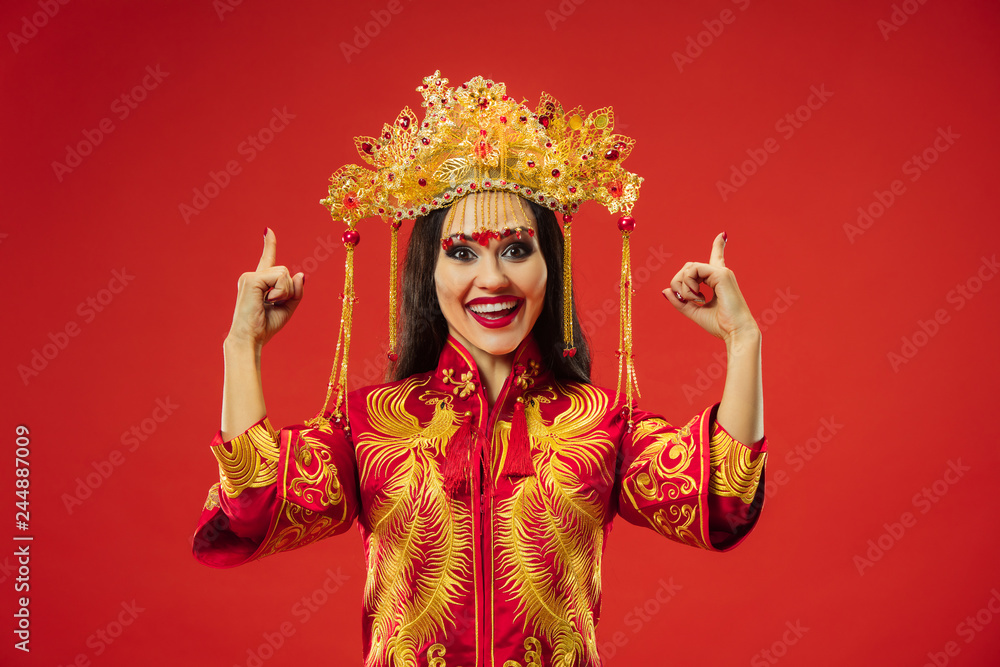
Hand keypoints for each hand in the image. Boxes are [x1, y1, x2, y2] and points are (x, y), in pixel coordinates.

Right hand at [226, 228, 304, 348]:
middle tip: (274, 305)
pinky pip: (280, 278)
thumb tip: (301, 273)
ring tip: (270, 304)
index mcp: (260, 282)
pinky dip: (280, 292)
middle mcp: (253, 276)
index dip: (269, 244)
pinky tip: (267, 301)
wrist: (251, 338)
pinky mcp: (251, 279)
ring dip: (285, 292)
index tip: (268, 230)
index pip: (267, 259)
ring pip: (284, 273)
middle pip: (286, 271)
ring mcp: (250, 276)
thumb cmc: (265, 326)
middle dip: (289, 290)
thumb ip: (296, 290)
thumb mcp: (287, 307)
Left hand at [662, 232, 758, 341]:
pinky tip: (698, 297)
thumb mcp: (694, 311)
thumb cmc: (720, 324)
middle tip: (685, 300)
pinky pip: (693, 270)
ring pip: (689, 268)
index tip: (723, 234)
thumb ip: (680, 301)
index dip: (718, 246)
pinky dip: (688, 285)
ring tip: (694, 300)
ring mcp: (721, 272)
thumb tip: (665, 290)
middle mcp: (721, 273)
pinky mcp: (721, 274)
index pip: (717, 258)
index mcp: (718, 281)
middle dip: (678, 282)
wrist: (735, 332)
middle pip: (688, 266)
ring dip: (683, 286)